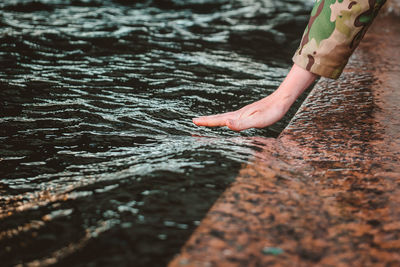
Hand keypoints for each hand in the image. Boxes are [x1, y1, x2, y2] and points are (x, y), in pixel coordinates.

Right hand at [193, 64, 317, 131]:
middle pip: (218, 117)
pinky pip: (232, 117)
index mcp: (237, 116)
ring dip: (214, 119)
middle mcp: (238, 114)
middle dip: (206, 120)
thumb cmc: (271, 112)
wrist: (282, 99)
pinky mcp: (249, 113)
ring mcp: (243, 113)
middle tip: (195, 121)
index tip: (194, 121)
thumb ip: (241, 124)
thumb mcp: (257, 121)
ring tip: (207, 120)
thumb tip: (225, 123)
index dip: (206, 122)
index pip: (218, 120)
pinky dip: (225, 118)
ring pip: (224, 117)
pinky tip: (228, 120)